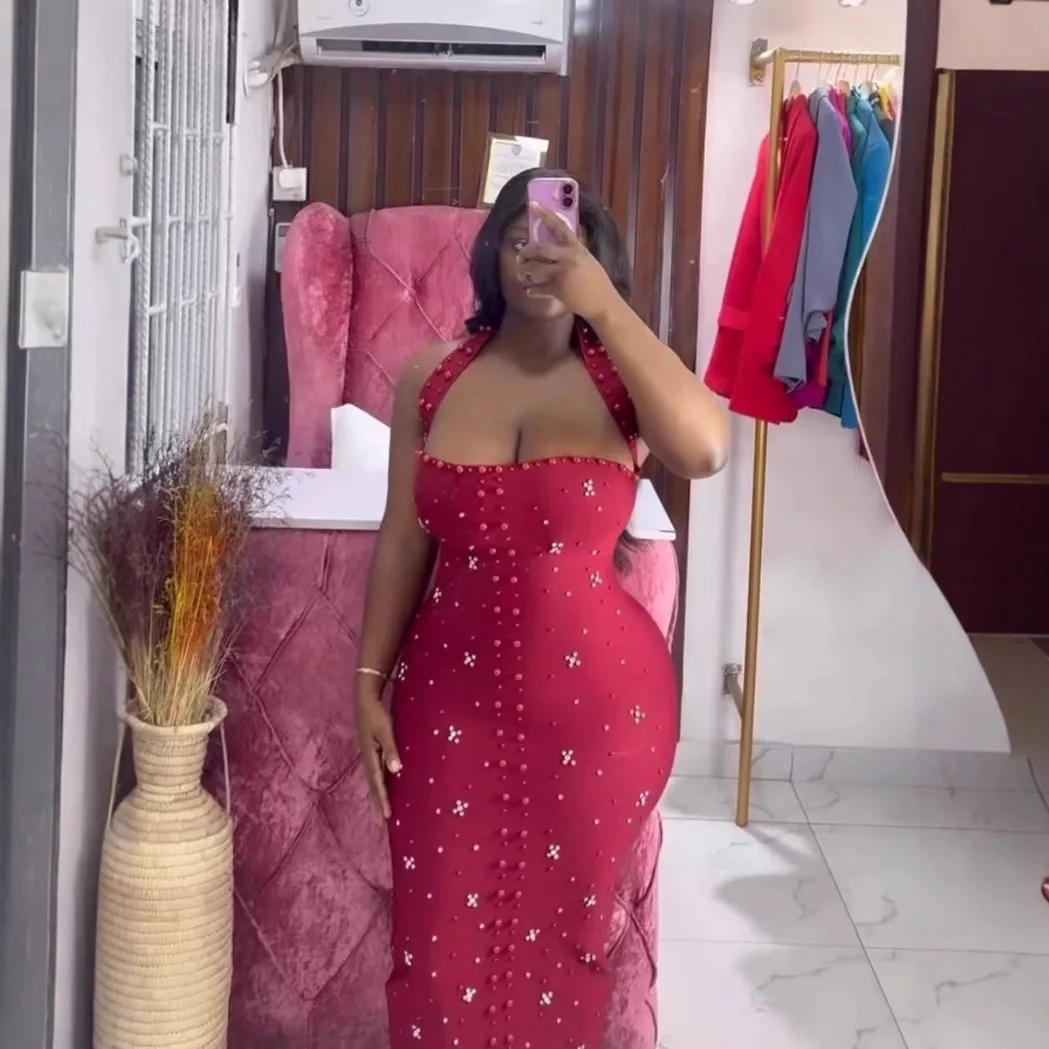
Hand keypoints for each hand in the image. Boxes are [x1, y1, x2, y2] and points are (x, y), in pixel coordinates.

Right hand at [355, 690, 400, 819]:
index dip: (382, 800)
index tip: (386, 817)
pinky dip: (378, 783)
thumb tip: (396, 770)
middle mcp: (367, 758)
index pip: (377, 783)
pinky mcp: (371, 749)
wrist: (364, 698)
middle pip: (372, 785)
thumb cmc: (376, 713)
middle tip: (379, 823)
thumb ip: (391, 749)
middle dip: (376, 803)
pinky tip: (382, 786)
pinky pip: (375, 771)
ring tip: (379, 811)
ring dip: (377, 795)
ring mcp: (368, 754)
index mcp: (370, 756)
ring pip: (373, 780)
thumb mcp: (385, 730)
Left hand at [517, 204, 619, 322]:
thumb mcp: (586, 260)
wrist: (603, 302)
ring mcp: (562, 274)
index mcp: (576, 248)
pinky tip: (529, 291)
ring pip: (534, 269)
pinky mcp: (558, 290)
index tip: (532, 204)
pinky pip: (538, 288)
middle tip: (520, 256)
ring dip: (524, 271)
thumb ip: (572, 252)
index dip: (545, 214)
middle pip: (540, 248)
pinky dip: (531, 290)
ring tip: (521, 274)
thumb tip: (557, 246)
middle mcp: (568, 258)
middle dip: (526, 252)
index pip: (559, 226)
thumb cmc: (596, 281)